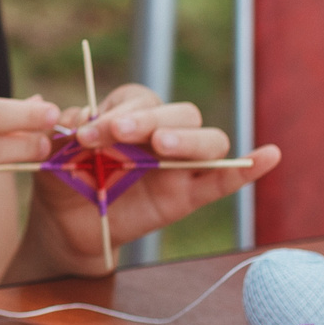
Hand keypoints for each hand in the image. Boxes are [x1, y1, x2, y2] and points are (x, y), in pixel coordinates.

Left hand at [27, 85, 275, 268]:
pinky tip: (269, 155)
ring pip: (208, 140)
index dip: (119, 110)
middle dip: (150, 119)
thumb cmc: (64, 180)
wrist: (67, 225)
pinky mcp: (189, 195)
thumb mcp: (54, 155)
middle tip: (116, 135)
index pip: (139, 99)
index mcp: (129, 114)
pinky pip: (225, 180)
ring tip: (161, 147)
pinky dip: (249, 167)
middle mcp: (161, 133)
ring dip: (189, 139)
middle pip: (180, 113)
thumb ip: (62, 135)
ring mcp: (180, 164)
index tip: (87, 130)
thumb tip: (74, 114)